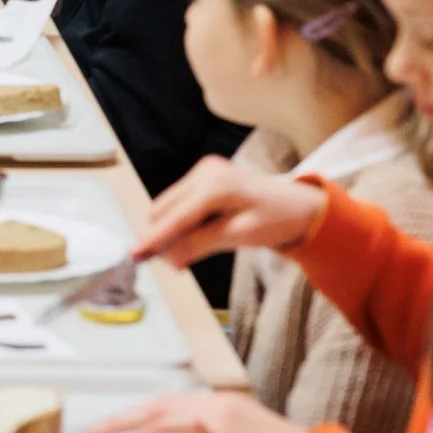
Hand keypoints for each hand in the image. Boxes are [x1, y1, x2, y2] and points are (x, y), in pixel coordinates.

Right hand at [137, 154, 328, 266]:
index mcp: (216, 185)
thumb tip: (169, 258)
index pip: (176, 216)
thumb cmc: (276, 220)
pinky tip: (197, 232)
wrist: (298, 206)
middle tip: (176, 263)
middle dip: (163, 236)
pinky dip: (180, 220)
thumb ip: (200, 244)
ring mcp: (204, 170)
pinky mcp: (204, 175)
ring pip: (167, 205)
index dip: (154, 238)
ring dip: (171, 229)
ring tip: (191, 248)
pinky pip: (178, 201)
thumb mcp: (240, 236)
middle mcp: (205, 171)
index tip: (134, 255)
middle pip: (164, 209)